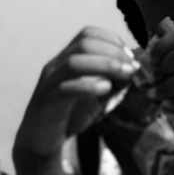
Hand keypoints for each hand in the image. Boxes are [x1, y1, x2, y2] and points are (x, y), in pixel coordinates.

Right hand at [14, 27, 136, 163]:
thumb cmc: (68, 117)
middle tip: (132, 67)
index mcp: (65, 60)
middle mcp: (56, 66)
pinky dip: (89, 85)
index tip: (130, 57)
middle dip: (114, 52)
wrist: (39, 141)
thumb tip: (133, 70)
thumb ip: (112, 82)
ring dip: (106, 64)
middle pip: (84, 43)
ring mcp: (50, 82)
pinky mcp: (48, 101)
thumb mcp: (95, 96)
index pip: (87, 34)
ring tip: (126, 75)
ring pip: (75, 61)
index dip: (112, 39)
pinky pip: (66, 87)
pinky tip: (105, 89)